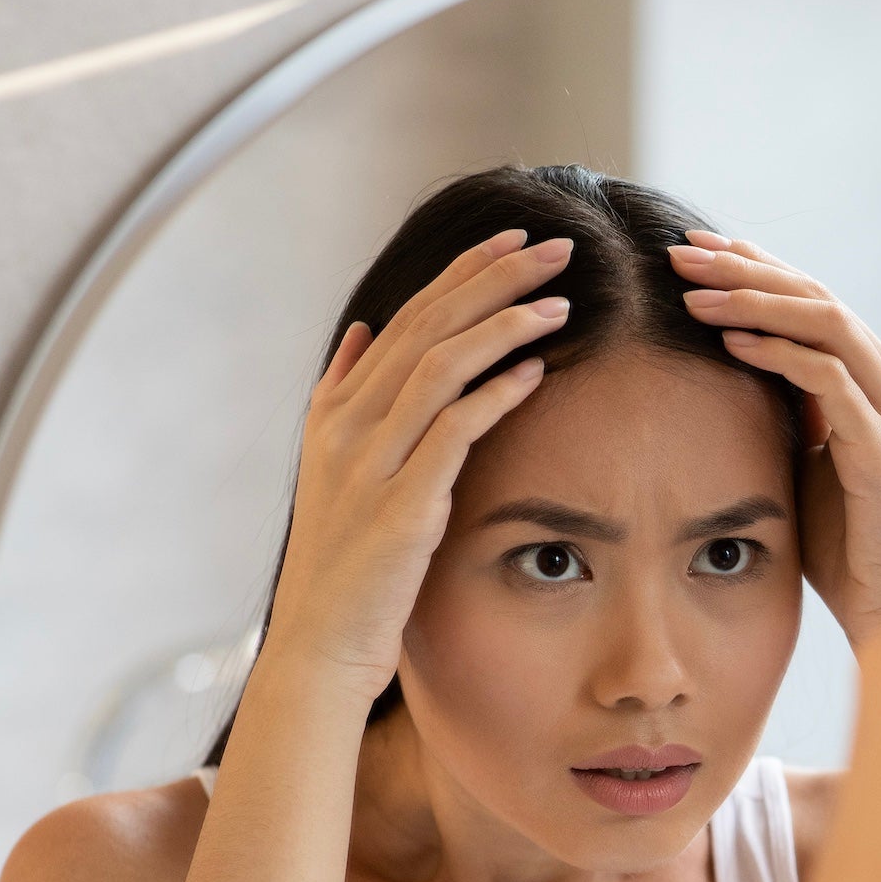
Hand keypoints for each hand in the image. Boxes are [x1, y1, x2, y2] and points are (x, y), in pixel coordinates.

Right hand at [264, 230, 573, 700]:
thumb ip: (347, 397)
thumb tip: (364, 333)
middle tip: (553, 246)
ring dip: (504, 325)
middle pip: (429, 325)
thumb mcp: (336, 471)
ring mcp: (370, 462)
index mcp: (336, 409)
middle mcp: (347, 424)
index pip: (409, 317)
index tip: (512, 239)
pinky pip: (452, 431)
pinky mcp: (400, 504)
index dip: (462, 272)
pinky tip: (535, 370)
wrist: (321, 642)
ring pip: (440, 366)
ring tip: (559, 300)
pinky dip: (494, 395)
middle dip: (493, 278)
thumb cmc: (347, 564)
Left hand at [668, 232, 880, 647]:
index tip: (697, 250)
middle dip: (748, 269)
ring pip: (829, 323)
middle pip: (821, 298)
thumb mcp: (810, 460)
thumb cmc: (844, 542)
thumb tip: (733, 361)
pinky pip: (831, 381)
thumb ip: (793, 410)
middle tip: (682, 253)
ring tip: (695, 292)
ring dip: (756, 301)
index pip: (818, 302)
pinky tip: (732, 342)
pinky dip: (780, 353)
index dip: (760, 268)